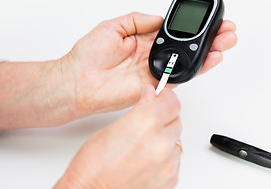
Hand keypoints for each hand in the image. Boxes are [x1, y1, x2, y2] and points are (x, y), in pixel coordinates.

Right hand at [55, 85, 181, 188]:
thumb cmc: (93, 165)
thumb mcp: (114, 126)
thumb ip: (140, 106)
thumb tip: (151, 93)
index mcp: (146, 124)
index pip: (172, 101)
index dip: (165, 96)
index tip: (159, 97)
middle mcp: (161, 144)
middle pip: (176, 119)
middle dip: (164, 116)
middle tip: (147, 121)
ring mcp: (168, 164)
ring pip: (177, 139)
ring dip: (165, 137)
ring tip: (144, 144)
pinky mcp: (170, 178)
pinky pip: (175, 159)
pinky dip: (165, 156)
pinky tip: (147, 158)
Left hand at [63, 12, 236, 117]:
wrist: (79, 82)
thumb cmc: (89, 56)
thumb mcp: (114, 26)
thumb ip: (139, 20)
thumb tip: (160, 18)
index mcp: (143, 40)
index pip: (174, 32)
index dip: (191, 27)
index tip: (207, 19)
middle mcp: (153, 55)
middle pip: (186, 46)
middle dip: (208, 38)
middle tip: (226, 30)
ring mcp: (156, 71)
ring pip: (188, 61)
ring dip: (209, 52)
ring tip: (225, 41)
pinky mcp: (157, 86)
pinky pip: (181, 77)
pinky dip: (197, 68)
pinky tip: (211, 57)